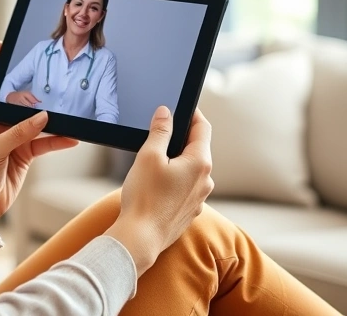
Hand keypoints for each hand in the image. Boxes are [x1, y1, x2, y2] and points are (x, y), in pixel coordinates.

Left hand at [0, 42, 78, 227]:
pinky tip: (71, 138)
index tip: (0, 44)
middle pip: (15, 100)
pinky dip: (57, 141)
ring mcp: (11, 138)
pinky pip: (43, 142)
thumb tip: (42, 117)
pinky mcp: (23, 153)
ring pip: (34, 122)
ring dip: (50, 120)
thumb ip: (18, 133)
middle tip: (48, 81)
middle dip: (32, 93)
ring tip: (66, 113)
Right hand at [104, 106, 213, 275]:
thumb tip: (166, 113)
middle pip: (197, 149)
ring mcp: (199, 198)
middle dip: (181, 139)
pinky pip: (185, 188)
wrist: (140, 238)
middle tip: (161, 132)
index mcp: (199, 162)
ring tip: (154, 161)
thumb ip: (160, 131)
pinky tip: (156, 185)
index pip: (202, 128)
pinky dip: (174, 180)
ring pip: (191, 170)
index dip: (192, 114)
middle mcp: (205, 180)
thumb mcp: (149, 156)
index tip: (182, 107)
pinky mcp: (189, 211)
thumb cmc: (144, 197)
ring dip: (177, 161)